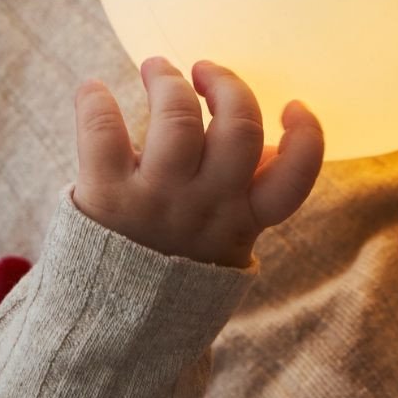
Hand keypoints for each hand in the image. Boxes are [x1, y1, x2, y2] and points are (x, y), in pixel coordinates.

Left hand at [73, 58, 323, 267]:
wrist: (110, 329)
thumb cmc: (174, 265)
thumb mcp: (225, 242)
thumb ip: (248, 196)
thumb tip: (272, 147)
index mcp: (244, 218)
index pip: (296, 175)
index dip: (305, 133)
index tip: (292, 104)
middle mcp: (207, 206)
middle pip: (239, 127)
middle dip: (228, 84)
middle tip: (204, 70)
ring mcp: (158, 200)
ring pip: (177, 119)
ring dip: (167, 80)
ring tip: (156, 68)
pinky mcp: (108, 197)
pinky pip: (103, 134)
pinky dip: (94, 102)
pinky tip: (92, 90)